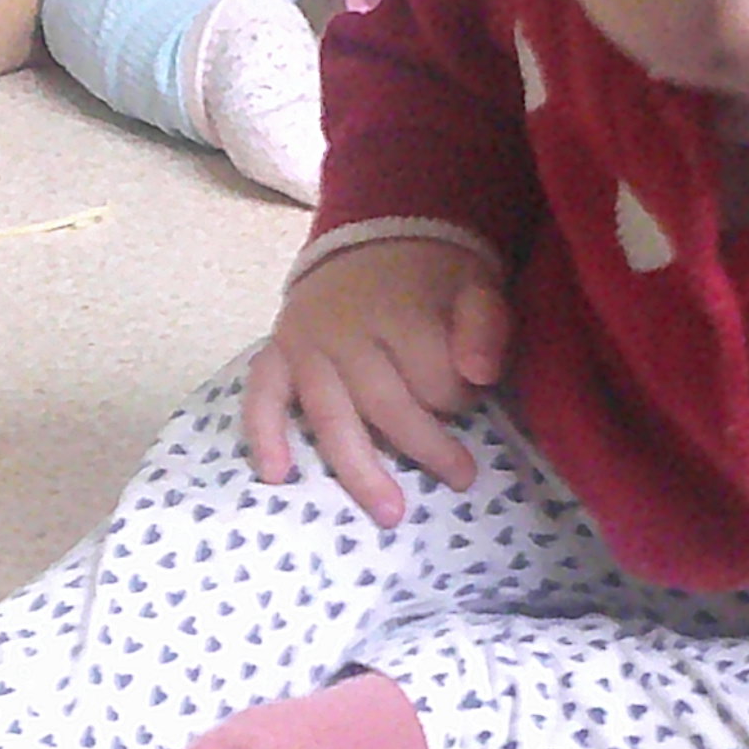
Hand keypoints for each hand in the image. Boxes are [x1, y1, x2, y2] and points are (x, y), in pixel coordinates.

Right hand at [241, 239, 512, 528]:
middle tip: (462, 477)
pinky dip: (264, 434)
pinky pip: (262, 396)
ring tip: (389, 512)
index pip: (432, 378)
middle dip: (427, 446)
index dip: (460, 397)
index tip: (474, 398)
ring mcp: (305, 344)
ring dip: (359, 469)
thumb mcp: (476, 283)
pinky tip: (276, 474)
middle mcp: (344, 330)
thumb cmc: (431, 274)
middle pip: (385, 405)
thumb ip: (485, 325)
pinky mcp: (277, 352)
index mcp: (397, 310)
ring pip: (330, 416)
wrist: (373, 235)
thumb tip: (481, 376)